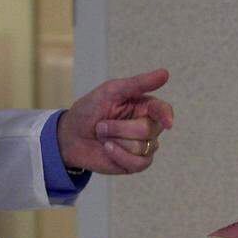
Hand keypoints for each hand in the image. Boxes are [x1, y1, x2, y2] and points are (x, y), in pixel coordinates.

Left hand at [57, 68, 173, 174]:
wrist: (70, 136)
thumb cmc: (90, 110)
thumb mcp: (111, 91)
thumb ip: (138, 83)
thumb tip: (165, 73)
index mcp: (145, 106)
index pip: (163, 110)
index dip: (166, 116)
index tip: (167, 122)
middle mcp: (148, 126)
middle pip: (149, 130)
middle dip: (120, 128)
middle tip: (102, 125)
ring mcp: (143, 146)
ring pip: (143, 147)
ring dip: (116, 141)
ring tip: (103, 136)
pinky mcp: (135, 164)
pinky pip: (138, 163)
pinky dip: (119, 155)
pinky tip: (107, 149)